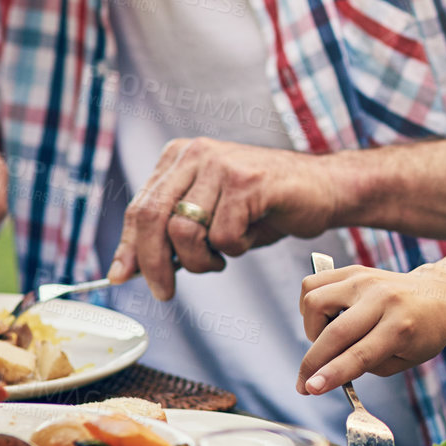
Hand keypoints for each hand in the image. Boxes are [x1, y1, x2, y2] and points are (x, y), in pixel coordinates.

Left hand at [109, 137, 339, 299]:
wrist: (325, 189)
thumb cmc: (267, 206)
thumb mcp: (211, 216)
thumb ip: (172, 232)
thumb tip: (127, 267)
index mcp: (180, 156)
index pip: (140, 207)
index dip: (128, 247)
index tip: (121, 276)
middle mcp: (196, 153)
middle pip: (152, 217)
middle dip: (153, 264)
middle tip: (164, 291)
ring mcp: (222, 164)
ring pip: (185, 232)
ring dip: (202, 260)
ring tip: (223, 256)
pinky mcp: (248, 181)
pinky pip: (224, 236)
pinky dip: (235, 250)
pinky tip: (251, 234)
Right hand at [295, 264, 445, 394]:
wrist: (440, 295)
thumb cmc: (423, 333)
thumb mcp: (405, 360)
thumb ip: (367, 366)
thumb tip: (326, 369)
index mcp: (401, 326)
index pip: (360, 354)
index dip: (331, 374)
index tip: (309, 389)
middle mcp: (382, 299)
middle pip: (334, 332)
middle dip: (312, 363)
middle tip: (304, 383)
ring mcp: (365, 280)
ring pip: (315, 301)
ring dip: (311, 329)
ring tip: (326, 340)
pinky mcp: (354, 271)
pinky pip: (313, 284)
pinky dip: (309, 305)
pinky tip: (324, 318)